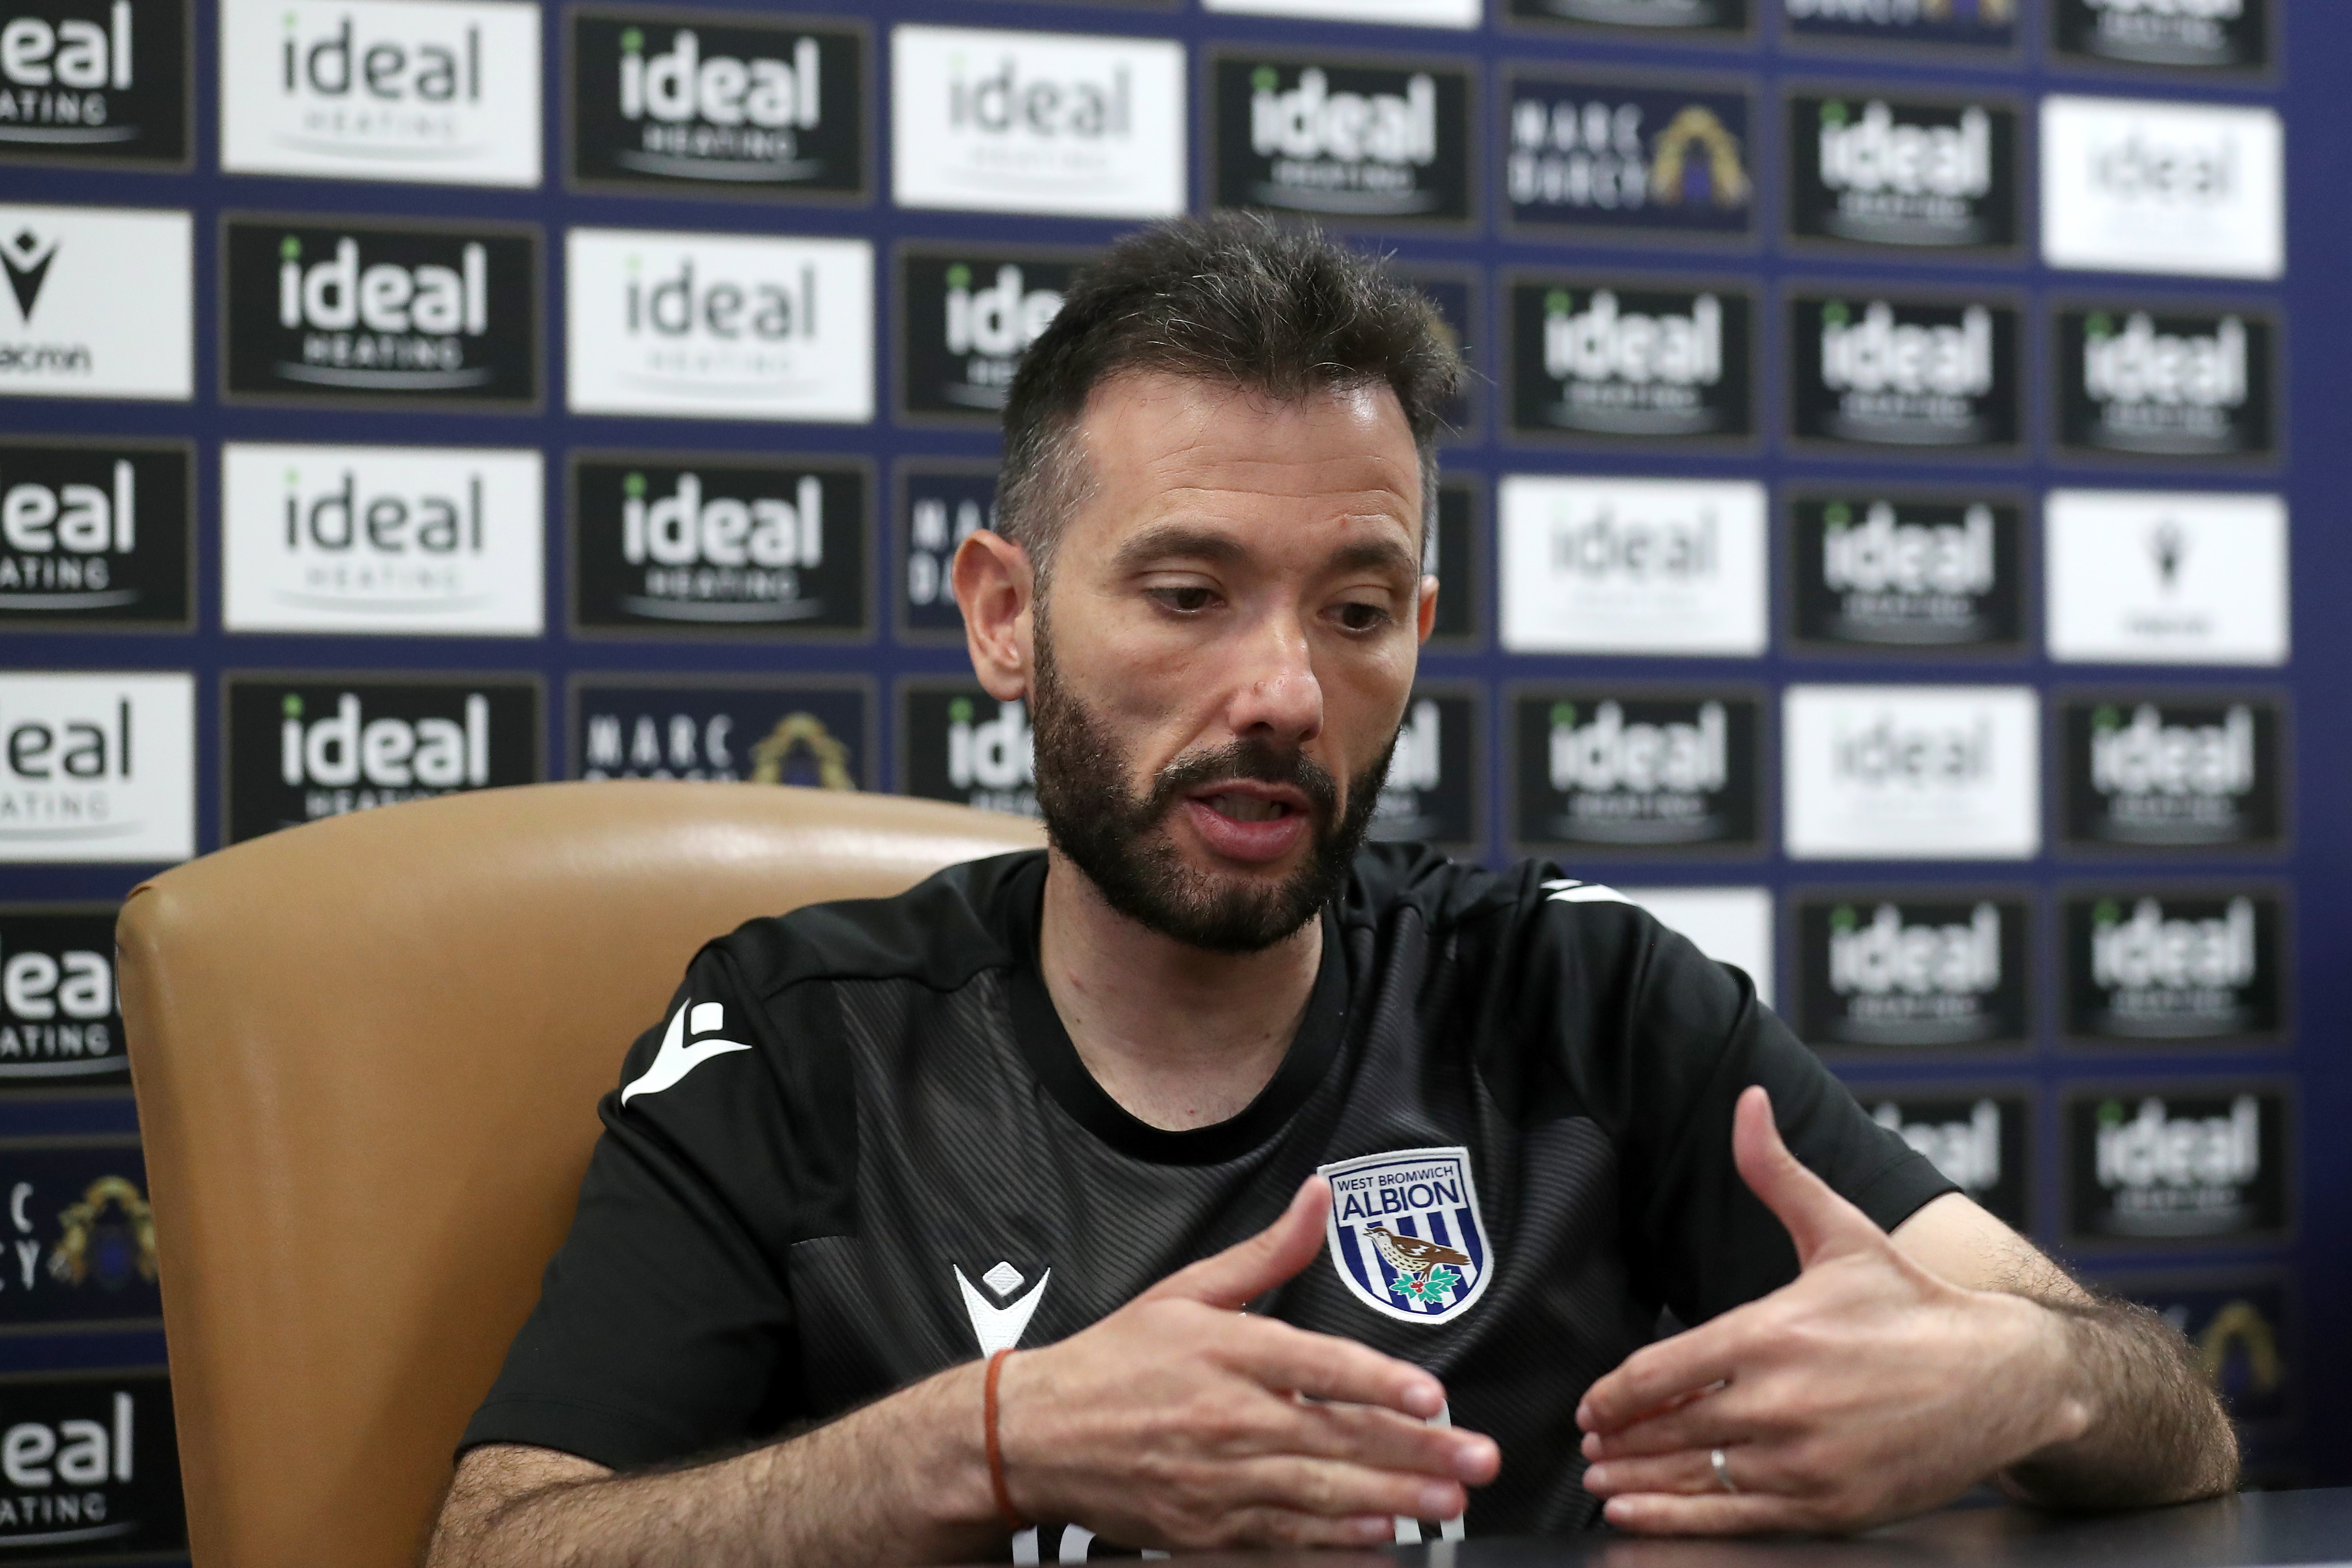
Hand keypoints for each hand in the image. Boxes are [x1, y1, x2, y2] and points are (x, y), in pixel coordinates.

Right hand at [996, 1175, 1500, 1548]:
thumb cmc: (1118, 1360)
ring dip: (1391, 1502)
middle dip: (1414, 1454)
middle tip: (1475, 1462)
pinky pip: (1283, 1537)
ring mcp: (1219, 1479)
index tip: (1432, 1396)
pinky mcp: (1208, 1528)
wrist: (1039, 1435)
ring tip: (1446, 1505)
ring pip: (1319, 1493)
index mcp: (1226, 1351)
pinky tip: (1378, 1541)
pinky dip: (1333, 1543)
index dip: (1378, 1382)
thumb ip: (1267, 1252)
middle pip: (1335, 1437)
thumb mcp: (1188, 1290)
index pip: (1317, 1367)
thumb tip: (1319, 1195)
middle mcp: (1228, 1417)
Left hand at [1576, 1087, 2090, 1534]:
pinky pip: (1735, 1521)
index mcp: (1773, 1334)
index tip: (1590, 1405)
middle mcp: (1782, 1402)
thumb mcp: (1842, 1231)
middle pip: (1669, 1430)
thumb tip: (1748, 1102)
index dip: (1614, 1393)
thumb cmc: (1915, 1303)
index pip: (1661, 1371)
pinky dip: (1679, 1523)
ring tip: (1603, 1481)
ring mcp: (1807, 1462)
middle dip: (1620, 1440)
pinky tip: (1641, 1517)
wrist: (2005, 1378)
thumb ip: (1778, 1173)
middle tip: (1590, 1444)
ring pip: (1696, 1479)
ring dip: (1638, 1484)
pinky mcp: (1832, 1508)